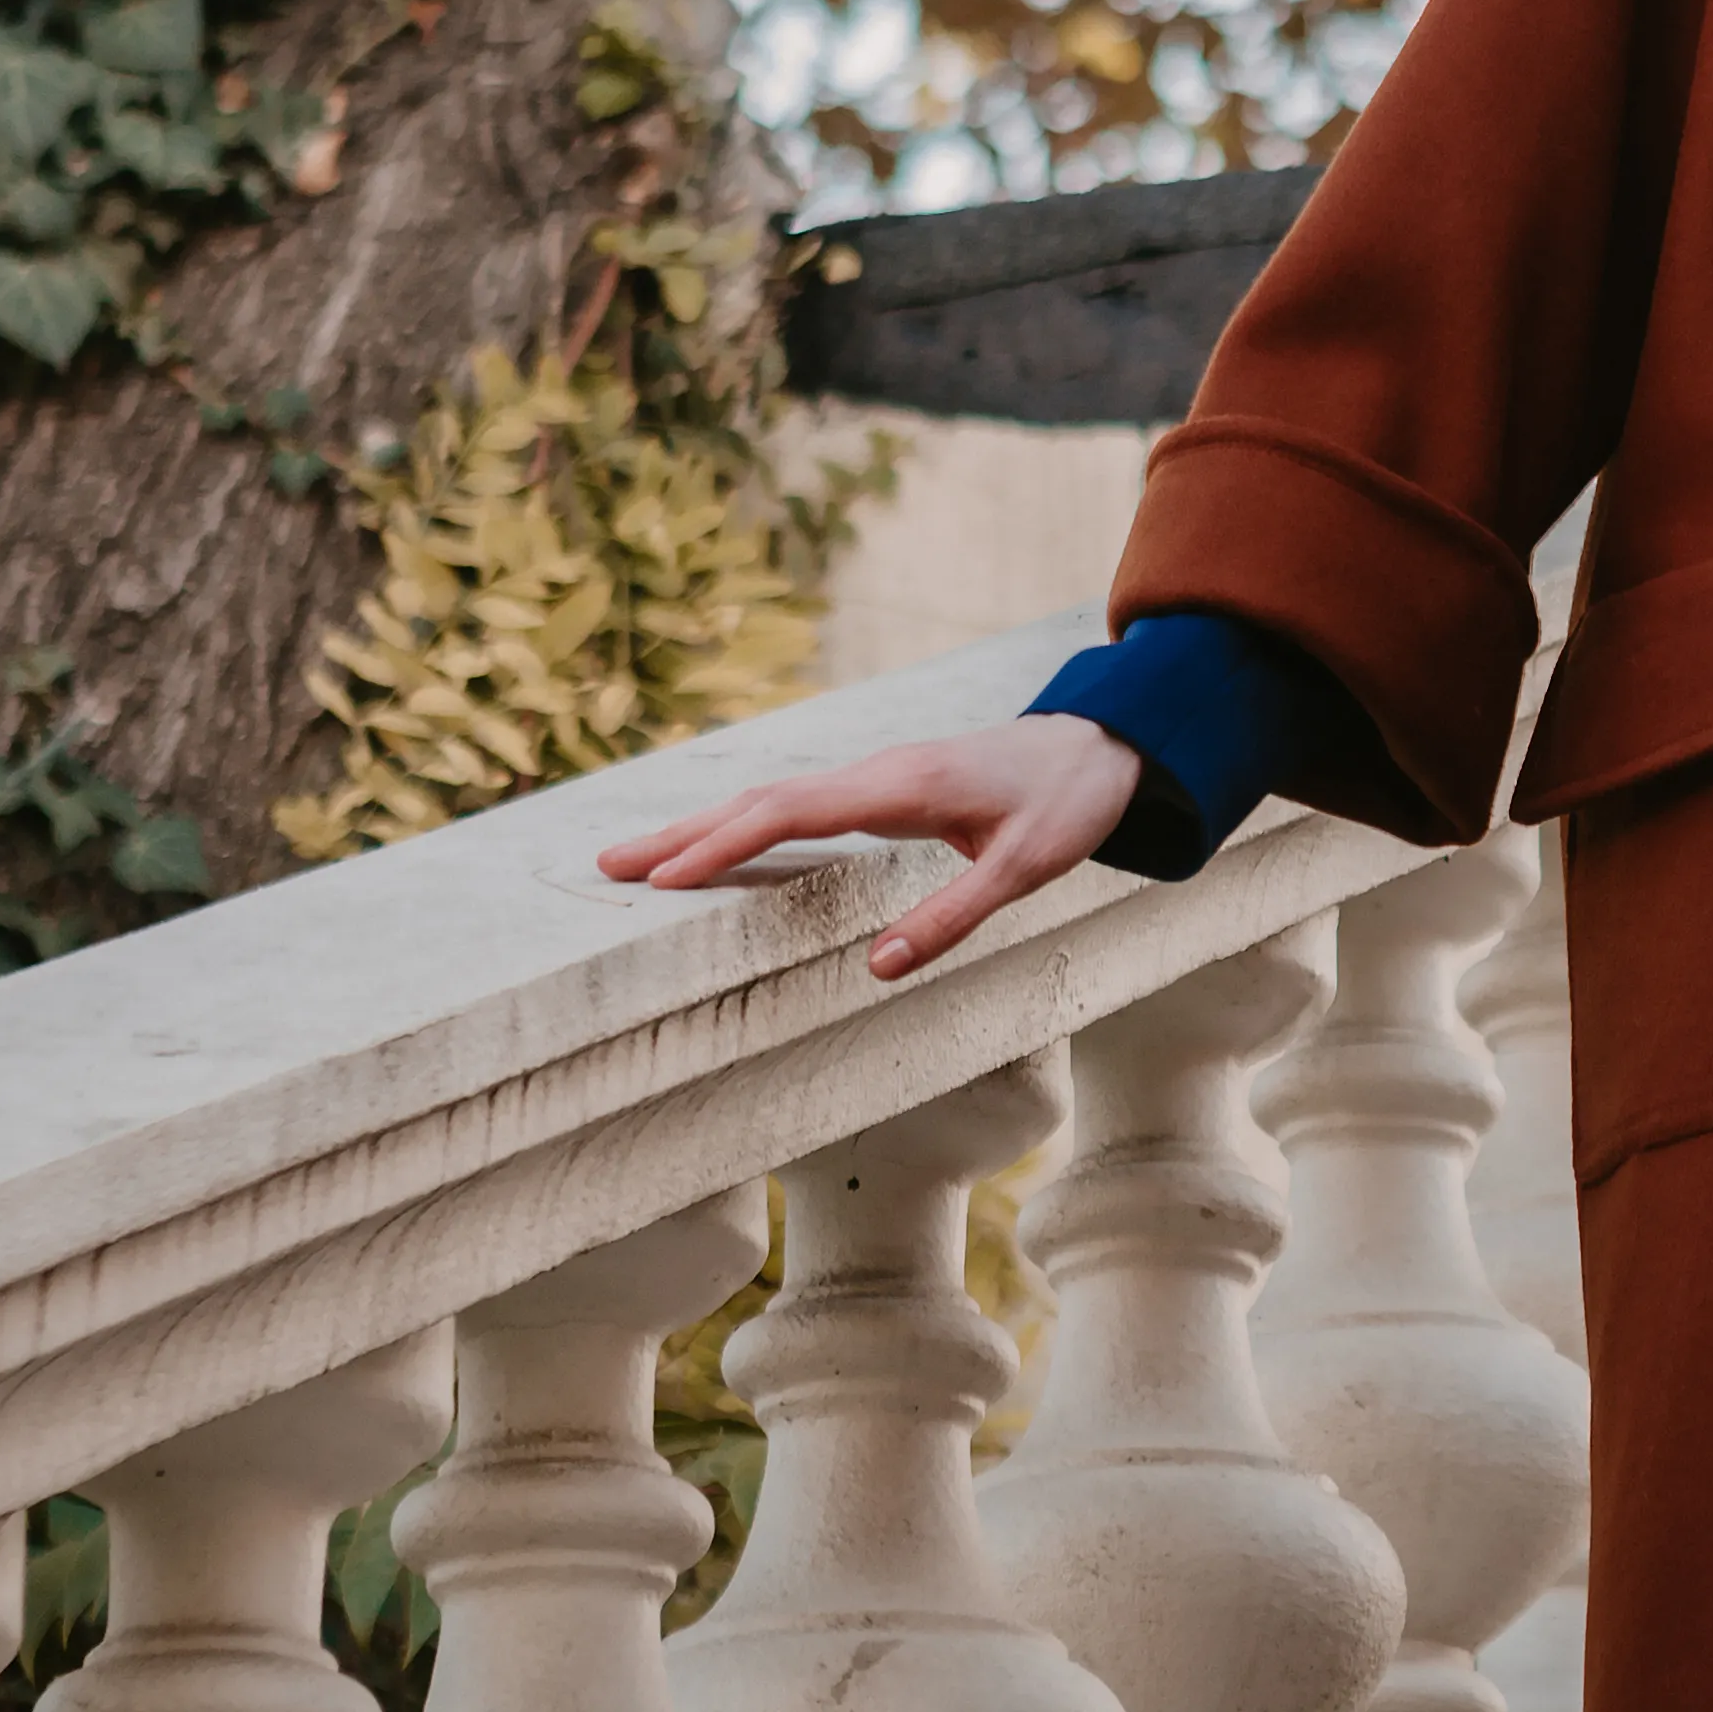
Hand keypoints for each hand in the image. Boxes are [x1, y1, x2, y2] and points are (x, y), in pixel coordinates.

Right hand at [597, 716, 1150, 982]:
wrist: (1105, 742)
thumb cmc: (1068, 803)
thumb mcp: (1026, 869)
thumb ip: (952, 916)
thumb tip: (874, 969)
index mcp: (902, 786)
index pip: (789, 813)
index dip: (723, 844)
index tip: (663, 876)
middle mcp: (876, 772)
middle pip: (760, 801)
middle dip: (683, 835)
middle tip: (608, 866)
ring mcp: (876, 774)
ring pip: (772, 798)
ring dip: (704, 827)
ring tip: (637, 859)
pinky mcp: (885, 784)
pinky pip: (799, 803)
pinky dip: (745, 823)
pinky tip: (718, 846)